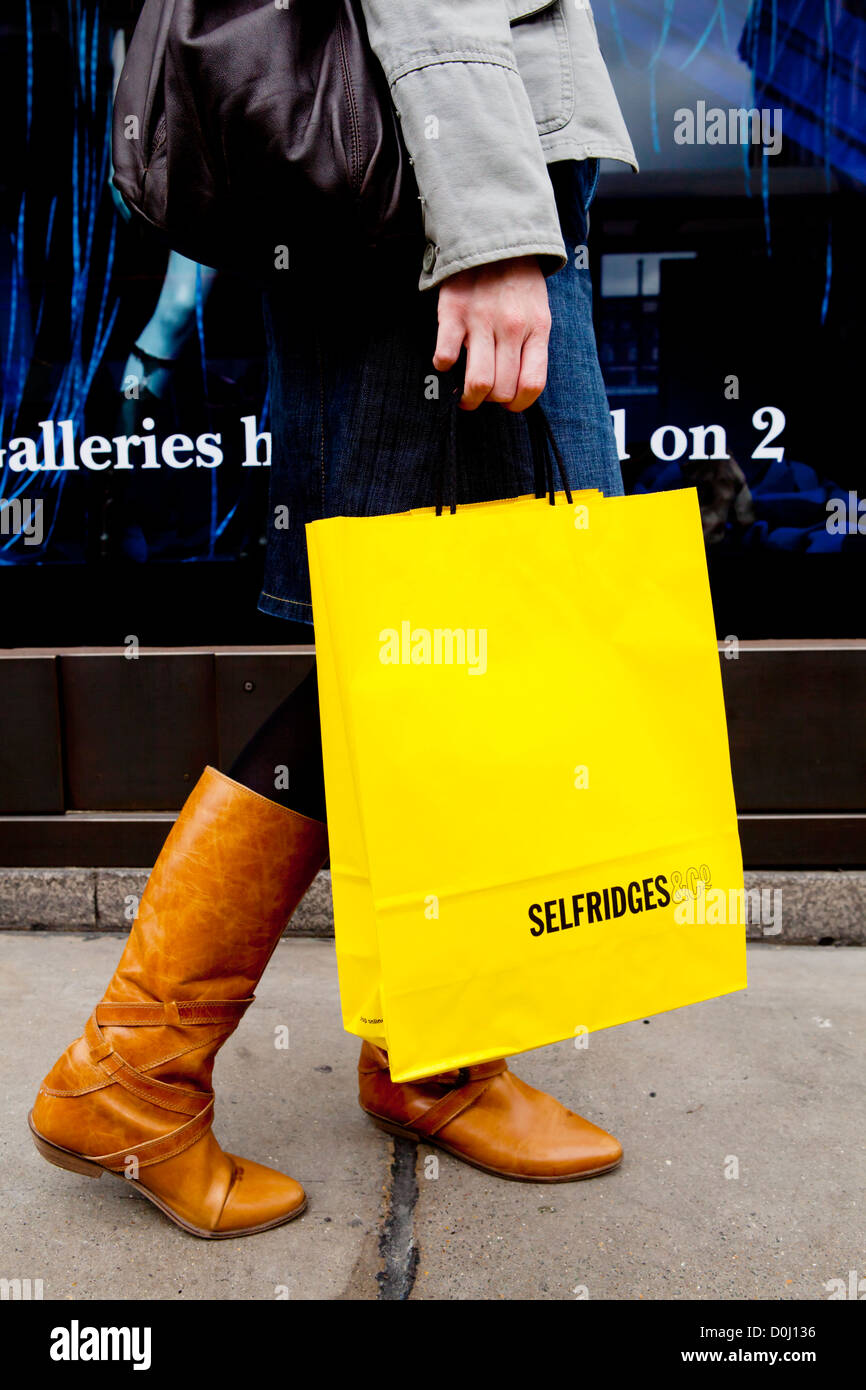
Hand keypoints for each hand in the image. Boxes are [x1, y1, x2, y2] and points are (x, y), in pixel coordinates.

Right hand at [434, 256, 550, 411]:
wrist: (492, 237)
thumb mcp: (537, 311)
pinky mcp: (454, 313)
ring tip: (465, 395)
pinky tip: (447, 360)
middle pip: (502, 389)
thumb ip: (530, 346)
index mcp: (536, 328)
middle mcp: (511, 327)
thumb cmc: (517, 283)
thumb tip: (516, 387)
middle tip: (482, 396)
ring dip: (469, 397)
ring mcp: (482, 320)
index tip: (508, 404)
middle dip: (491, 401)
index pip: (532, 384)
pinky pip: (446, 356)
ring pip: (478, 382)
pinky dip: (444, 365)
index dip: (518, 404)